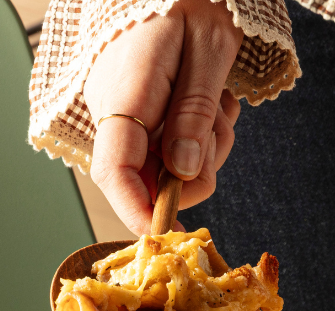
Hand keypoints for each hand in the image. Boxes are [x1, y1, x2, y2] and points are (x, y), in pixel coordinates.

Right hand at [84, 0, 242, 234]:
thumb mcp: (208, 52)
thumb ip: (194, 114)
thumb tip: (182, 173)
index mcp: (124, 94)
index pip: (116, 173)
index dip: (138, 212)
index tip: (170, 233)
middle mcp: (113, 108)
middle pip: (149, 178)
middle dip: (196, 169)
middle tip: (222, 126)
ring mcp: (121, 111)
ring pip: (166, 164)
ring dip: (205, 146)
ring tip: (219, 102)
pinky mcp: (135, 111)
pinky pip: (168, 143)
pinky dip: (198, 132)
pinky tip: (209, 100)